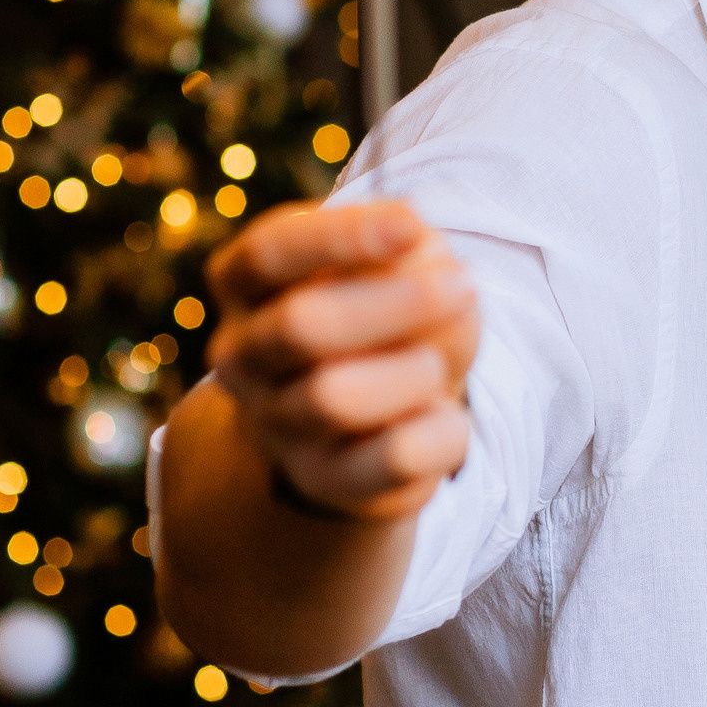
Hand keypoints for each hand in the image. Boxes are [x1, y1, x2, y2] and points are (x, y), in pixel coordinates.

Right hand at [205, 198, 478, 523]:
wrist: (380, 415)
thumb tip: (420, 255)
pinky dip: (442, 428)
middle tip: (464, 286)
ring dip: (414, 370)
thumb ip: (409, 253)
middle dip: (395, 303)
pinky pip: (394, 457)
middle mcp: (243, 356)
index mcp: (245, 286)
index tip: (413, 225)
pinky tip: (443, 414)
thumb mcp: (402, 266)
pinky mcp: (324, 481)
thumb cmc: (390, 316)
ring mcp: (276, 424)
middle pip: (301, 326)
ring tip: (435, 365)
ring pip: (336, 398)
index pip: (268, 253)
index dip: (341, 236)